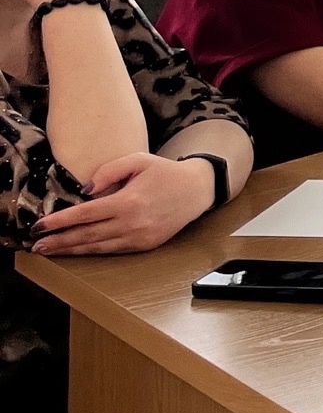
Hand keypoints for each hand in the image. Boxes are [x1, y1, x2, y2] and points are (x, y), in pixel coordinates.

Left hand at [31, 153, 216, 255]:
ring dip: (71, 250)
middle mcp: (133, 223)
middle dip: (58, 241)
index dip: (60, 221)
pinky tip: (78, 250)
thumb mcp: (138, 160)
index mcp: (129, 201)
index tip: (39, 227)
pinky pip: (112, 251)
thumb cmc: (165, 172)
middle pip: (86, 235)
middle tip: (36, 246)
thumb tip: (84, 191)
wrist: (197, 190)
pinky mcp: (145, 246)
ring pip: (97, 247)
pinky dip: (92, 252)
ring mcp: (139, 237)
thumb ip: (109, 171)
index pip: (85, 214)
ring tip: (50, 251)